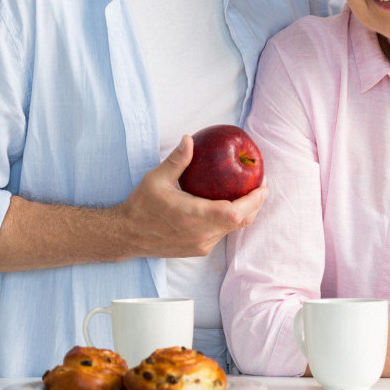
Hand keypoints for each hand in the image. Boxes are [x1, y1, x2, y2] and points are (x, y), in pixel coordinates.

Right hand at [115, 135, 266, 257]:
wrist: (127, 235)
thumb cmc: (141, 205)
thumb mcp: (156, 179)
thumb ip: (177, 161)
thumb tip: (189, 139)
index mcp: (195, 216)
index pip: (236, 212)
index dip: (254, 201)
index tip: (263, 186)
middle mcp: (202, 235)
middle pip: (240, 222)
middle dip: (255, 204)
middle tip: (260, 185)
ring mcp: (201, 245)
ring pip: (232, 229)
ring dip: (243, 213)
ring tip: (248, 193)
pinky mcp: (198, 250)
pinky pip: (221, 234)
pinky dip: (229, 220)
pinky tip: (228, 205)